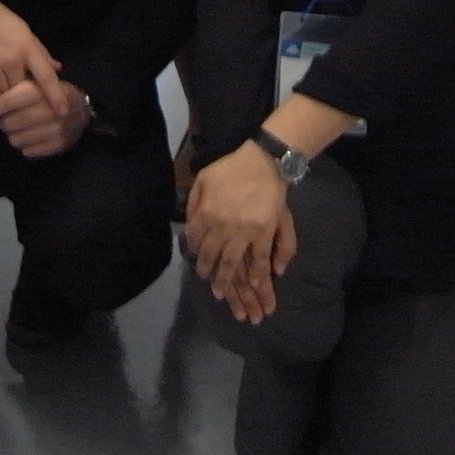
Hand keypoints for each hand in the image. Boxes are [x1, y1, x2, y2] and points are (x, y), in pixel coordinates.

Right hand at [0, 0, 63, 105]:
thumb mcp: (22, 28)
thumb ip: (39, 50)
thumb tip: (57, 68)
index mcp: (26, 45)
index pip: (46, 76)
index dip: (55, 95)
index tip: (62, 112)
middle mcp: (12, 58)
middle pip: (23, 90)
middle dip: (22, 95)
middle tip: (18, 93)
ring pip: (4, 96)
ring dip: (4, 97)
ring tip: (1, 89)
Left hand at [0, 77, 90, 158]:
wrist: (82, 108)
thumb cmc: (52, 92)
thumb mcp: (37, 80)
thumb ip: (13, 84)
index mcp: (47, 89)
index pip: (17, 97)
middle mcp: (54, 109)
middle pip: (13, 122)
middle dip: (3, 122)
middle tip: (4, 120)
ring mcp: (59, 129)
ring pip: (18, 139)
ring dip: (13, 135)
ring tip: (16, 129)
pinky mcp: (60, 144)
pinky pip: (29, 151)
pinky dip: (24, 145)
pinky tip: (28, 138)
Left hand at [187, 143, 295, 323]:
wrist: (264, 161)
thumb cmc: (232, 168)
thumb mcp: (203, 179)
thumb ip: (194, 201)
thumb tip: (189, 221)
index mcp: (206, 212)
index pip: (195, 239)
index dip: (194, 250)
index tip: (196, 257)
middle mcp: (223, 226)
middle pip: (211, 256)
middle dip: (207, 272)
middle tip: (207, 282)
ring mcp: (245, 231)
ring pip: (233, 262)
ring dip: (226, 280)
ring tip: (221, 293)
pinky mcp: (264, 232)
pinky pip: (260, 258)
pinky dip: (258, 273)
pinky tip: (255, 284)